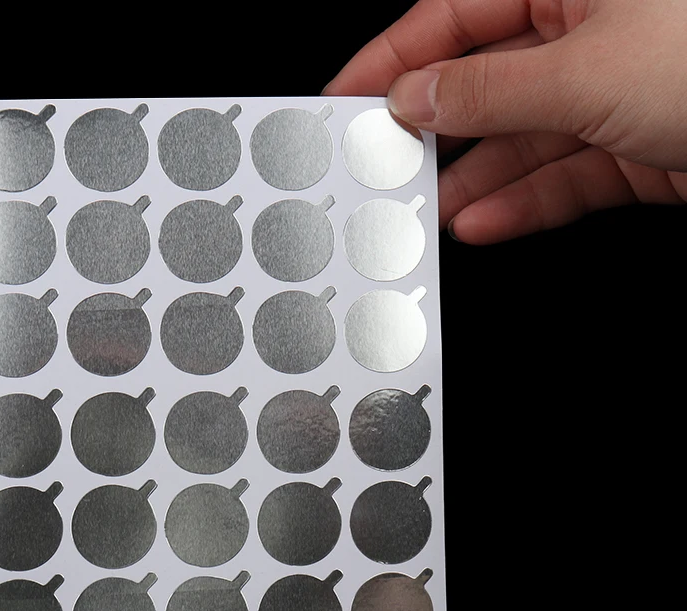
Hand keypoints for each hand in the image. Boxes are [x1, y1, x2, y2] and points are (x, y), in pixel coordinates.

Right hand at [324, 0, 685, 243]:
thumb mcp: (586, 70)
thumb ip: (489, 89)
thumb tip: (414, 94)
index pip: (454, 14)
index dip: (393, 57)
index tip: (345, 97)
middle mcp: (588, 30)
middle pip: (484, 80)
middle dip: (431, 129)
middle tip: (381, 166)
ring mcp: (609, 93)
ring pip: (518, 138)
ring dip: (471, 179)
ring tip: (423, 210)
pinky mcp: (631, 149)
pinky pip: (560, 177)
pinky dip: (521, 204)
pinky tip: (481, 223)